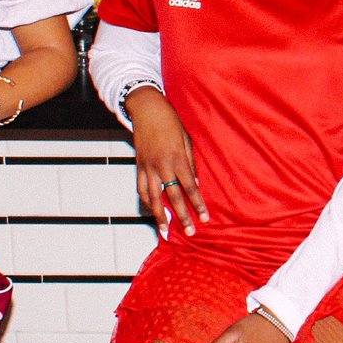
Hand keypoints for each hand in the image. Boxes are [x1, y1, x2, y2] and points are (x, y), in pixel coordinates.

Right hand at [127, 90, 204, 236]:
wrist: (147, 110)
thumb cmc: (171, 122)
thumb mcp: (187, 140)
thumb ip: (191, 163)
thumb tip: (195, 183)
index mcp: (178, 159)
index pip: (191, 188)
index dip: (198, 205)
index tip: (204, 218)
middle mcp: (162, 166)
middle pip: (173, 197)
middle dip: (181, 216)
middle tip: (188, 232)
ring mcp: (148, 167)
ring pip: (153, 198)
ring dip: (159, 215)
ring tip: (165, 230)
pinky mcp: (139, 166)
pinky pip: (141, 188)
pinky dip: (146, 201)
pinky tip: (152, 209)